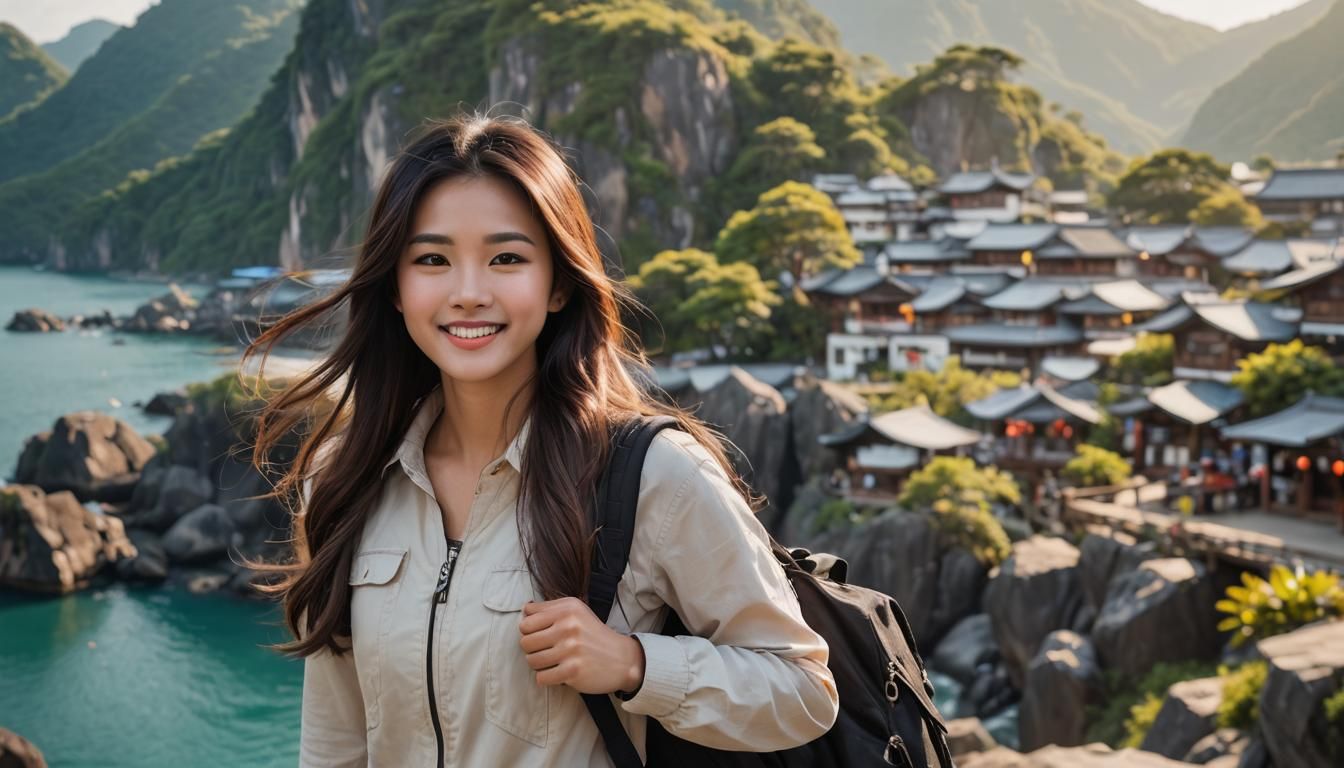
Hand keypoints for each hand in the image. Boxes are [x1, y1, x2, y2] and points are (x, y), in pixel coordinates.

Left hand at [518, 597, 644, 695]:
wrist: (622, 659)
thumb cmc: (593, 634)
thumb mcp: (576, 611)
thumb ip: (549, 608)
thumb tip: (524, 610)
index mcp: (567, 609)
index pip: (526, 622)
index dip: (529, 631)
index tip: (541, 635)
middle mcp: (568, 627)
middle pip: (525, 642)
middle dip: (532, 649)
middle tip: (546, 650)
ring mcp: (570, 650)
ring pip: (531, 660)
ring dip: (538, 664)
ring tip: (552, 661)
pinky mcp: (572, 671)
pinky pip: (541, 678)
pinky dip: (546, 678)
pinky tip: (557, 673)